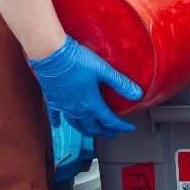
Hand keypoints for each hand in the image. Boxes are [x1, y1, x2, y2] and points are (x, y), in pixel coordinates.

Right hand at [27, 36, 143, 138]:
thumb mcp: (103, 70)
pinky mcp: (52, 100)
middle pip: (92, 126)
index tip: (129, 129)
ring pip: (75, 124)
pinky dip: (58, 122)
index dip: (120, 126)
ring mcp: (63, 106)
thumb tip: (137, 94)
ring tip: (91, 132)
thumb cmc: (77, 61)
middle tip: (113, 134)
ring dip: (85, 130)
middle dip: (104, 131)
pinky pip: (55, 116)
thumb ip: (120, 83)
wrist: (52, 56)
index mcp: (90, 103)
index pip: (109, 120)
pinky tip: (58, 125)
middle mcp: (77, 109)